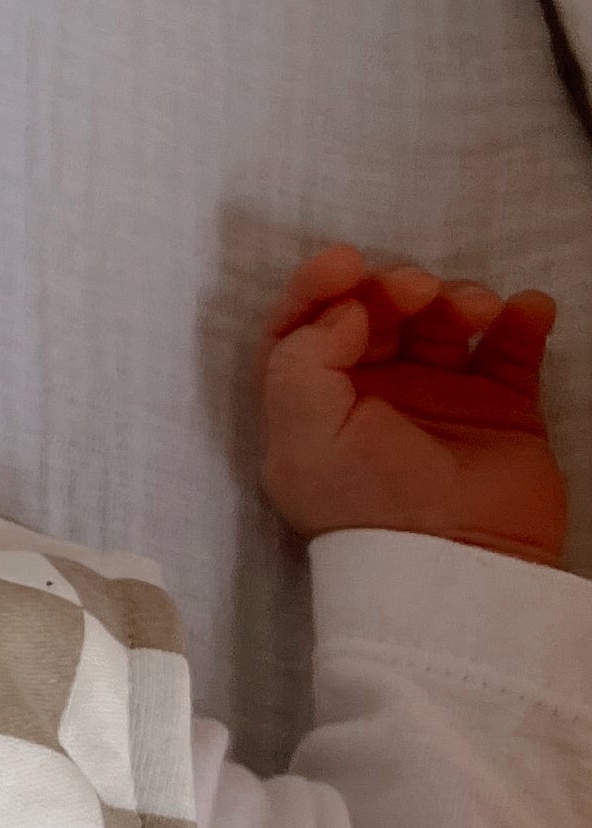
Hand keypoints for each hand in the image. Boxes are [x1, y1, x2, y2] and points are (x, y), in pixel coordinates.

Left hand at [259, 242, 565, 565]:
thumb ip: (300, 362)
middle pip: (377, 314)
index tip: (346, 261)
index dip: (318, 286)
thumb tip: (341, 310)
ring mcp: (443, 401)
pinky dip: (522, 318)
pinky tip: (527, 309)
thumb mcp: (303, 441)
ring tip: (473, 308)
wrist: (459, 566)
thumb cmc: (369, 506)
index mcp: (317, 405)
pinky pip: (512, 348)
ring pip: (443, 322)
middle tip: (415, 289)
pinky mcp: (503, 410)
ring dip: (456, 297)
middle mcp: (376, 398)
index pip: (306, 328)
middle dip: (393, 287)